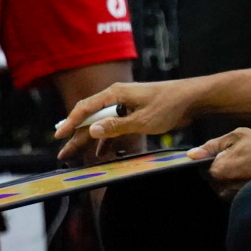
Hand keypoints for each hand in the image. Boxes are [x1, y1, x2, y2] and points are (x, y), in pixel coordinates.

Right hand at [54, 79, 198, 159]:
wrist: (191, 99)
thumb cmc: (169, 105)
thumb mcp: (142, 120)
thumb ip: (116, 126)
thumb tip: (91, 130)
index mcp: (115, 93)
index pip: (86, 108)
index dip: (70, 123)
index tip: (59, 137)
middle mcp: (116, 97)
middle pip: (91, 118)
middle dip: (76, 136)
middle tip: (64, 154)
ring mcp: (124, 105)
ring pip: (101, 124)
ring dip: (90, 140)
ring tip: (77, 157)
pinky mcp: (133, 113)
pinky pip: (114, 127)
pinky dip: (107, 140)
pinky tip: (100, 153)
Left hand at [187, 128, 250, 196]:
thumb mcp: (238, 135)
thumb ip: (212, 145)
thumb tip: (191, 154)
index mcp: (218, 170)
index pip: (200, 165)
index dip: (210, 156)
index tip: (224, 151)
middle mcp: (223, 188)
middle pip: (211, 176)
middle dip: (219, 166)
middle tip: (238, 156)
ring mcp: (234, 197)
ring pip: (221, 184)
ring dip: (229, 175)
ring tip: (247, 164)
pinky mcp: (244, 201)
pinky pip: (233, 191)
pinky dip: (238, 182)